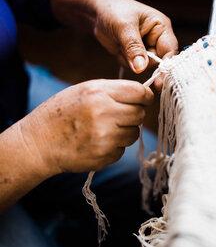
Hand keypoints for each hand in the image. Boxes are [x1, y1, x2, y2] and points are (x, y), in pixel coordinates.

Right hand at [19, 79, 153, 175]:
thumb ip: (114, 90)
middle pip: (139, 114)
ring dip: (125, 132)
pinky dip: (114, 147)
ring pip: (134, 134)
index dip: (145, 96)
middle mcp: (103, 114)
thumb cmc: (62, 112)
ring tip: (104, 129)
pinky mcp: (104, 156)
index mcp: (99, 93)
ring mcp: (104, 137)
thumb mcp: (85, 90)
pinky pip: (122, 150)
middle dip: (133, 114)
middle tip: (118, 115)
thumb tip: (144, 94)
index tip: (144, 99)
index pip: (139, 92)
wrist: (39, 142)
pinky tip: (96, 142)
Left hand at [51, 0, 177, 75]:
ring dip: (131, 61)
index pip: (169, 50)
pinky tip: (118, 49)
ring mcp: (147, 47)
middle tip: (128, 56)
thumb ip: (133, 47)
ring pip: (145, 66)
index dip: (166, 66)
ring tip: (120, 46)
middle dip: (143, 62)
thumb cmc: (113, 11)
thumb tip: (141, 68)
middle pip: (159, 61)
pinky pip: (134, 66)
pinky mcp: (136, 54)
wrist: (97, 12)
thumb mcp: (124, 27)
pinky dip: (125, 61)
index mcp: (161, 26)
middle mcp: (157, 38)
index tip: (159, 81)